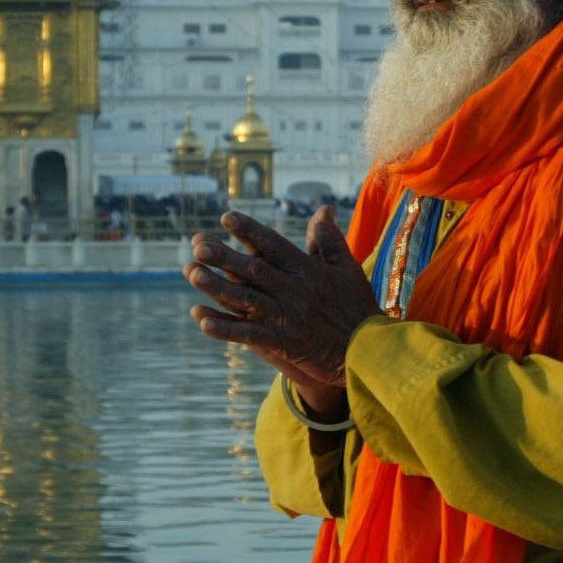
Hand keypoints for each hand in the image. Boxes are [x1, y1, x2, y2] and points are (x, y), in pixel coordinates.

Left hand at [183, 206, 381, 410]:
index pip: (274, 245)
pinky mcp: (285, 344)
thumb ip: (329, 240)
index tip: (226, 217)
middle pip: (254, 270)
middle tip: (197, 244)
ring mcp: (288, 318)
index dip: (250, 230)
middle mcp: (295, 291)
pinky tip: (202, 320)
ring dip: (217, 286)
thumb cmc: (358, 307)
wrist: (370, 353)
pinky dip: (226, 328)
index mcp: (309, 271)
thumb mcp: (348, 269)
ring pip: (247, 299)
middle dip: (224, 256)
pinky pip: (250, 335)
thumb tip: (322, 210)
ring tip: (191, 273)